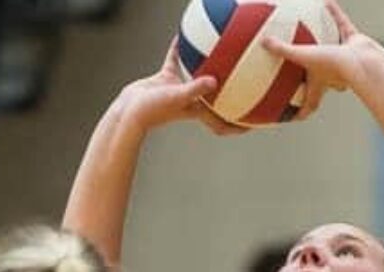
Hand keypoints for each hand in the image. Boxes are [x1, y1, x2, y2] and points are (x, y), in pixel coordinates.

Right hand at [118, 39, 244, 135]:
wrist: (128, 111)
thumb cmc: (151, 111)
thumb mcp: (176, 98)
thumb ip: (195, 89)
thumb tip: (214, 81)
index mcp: (196, 111)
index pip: (221, 122)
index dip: (238, 126)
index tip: (255, 123)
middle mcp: (190, 101)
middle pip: (215, 98)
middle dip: (230, 92)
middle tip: (247, 79)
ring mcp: (178, 89)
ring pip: (197, 75)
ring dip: (207, 65)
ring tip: (221, 49)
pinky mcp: (165, 78)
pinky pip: (176, 60)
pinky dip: (180, 49)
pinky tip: (184, 33)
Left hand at [258, 0, 380, 116]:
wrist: (364, 60)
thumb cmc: (334, 65)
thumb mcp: (303, 57)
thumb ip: (283, 50)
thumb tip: (263, 43)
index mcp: (321, 85)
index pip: (309, 104)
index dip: (301, 112)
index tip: (293, 117)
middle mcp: (334, 75)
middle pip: (324, 79)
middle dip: (315, 76)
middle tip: (306, 69)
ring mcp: (347, 59)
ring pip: (335, 50)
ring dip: (327, 40)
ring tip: (317, 29)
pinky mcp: (356, 42)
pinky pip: (343, 24)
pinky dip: (335, 13)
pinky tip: (326, 1)